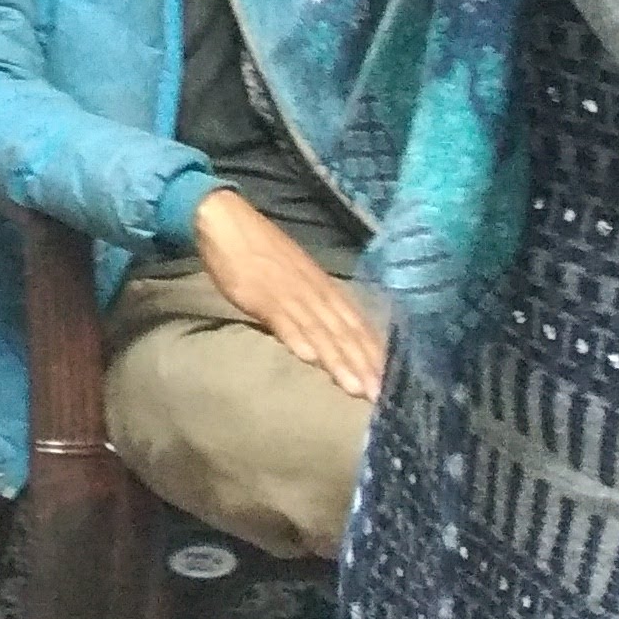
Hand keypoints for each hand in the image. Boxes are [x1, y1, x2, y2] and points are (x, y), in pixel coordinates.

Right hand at [187, 188, 385, 401]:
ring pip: (319, 332)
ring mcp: (289, 294)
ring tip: (355, 389)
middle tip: (379, 395)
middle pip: (344, 333)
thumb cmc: (262, 250)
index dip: (373, 353)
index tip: (391, 382)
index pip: (356, 324)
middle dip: (363, 365)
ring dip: (338, 361)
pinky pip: (283, 321)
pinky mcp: (261, 296)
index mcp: (324, 287)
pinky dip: (297, 339)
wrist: (227, 222)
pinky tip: (309, 360)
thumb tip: (330, 332)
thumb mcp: (298, 275)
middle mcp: (314, 292)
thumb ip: (314, 303)